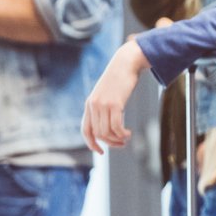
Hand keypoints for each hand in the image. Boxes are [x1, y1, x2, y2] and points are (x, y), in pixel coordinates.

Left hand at [81, 39, 149, 153]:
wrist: (126, 63)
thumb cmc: (120, 79)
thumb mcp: (108, 94)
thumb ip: (105, 107)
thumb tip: (110, 124)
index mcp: (90, 104)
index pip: (86, 130)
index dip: (92, 144)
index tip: (101, 152)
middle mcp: (93, 105)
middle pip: (98, 134)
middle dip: (110, 143)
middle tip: (122, 144)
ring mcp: (103, 104)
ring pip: (107, 132)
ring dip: (117, 139)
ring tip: (127, 138)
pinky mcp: (115, 103)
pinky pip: (116, 126)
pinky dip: (122, 134)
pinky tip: (129, 133)